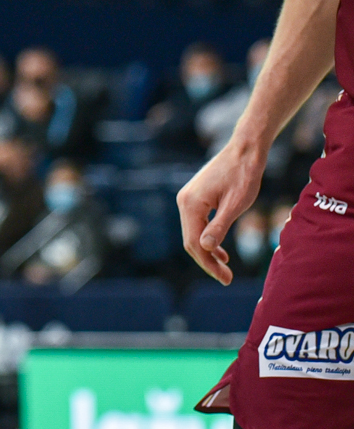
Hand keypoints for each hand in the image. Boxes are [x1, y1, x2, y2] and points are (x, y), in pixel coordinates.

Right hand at [176, 141, 266, 283]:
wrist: (245, 150)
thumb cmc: (244, 176)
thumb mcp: (236, 204)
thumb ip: (219, 227)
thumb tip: (205, 248)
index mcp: (191, 204)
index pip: (194, 243)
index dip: (208, 264)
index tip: (226, 279)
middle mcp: (184, 201)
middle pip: (190, 240)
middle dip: (207, 261)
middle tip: (227, 278)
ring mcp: (188, 198)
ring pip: (193, 233)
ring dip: (207, 252)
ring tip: (225, 269)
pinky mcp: (196, 197)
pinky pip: (197, 224)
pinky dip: (208, 239)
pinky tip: (221, 251)